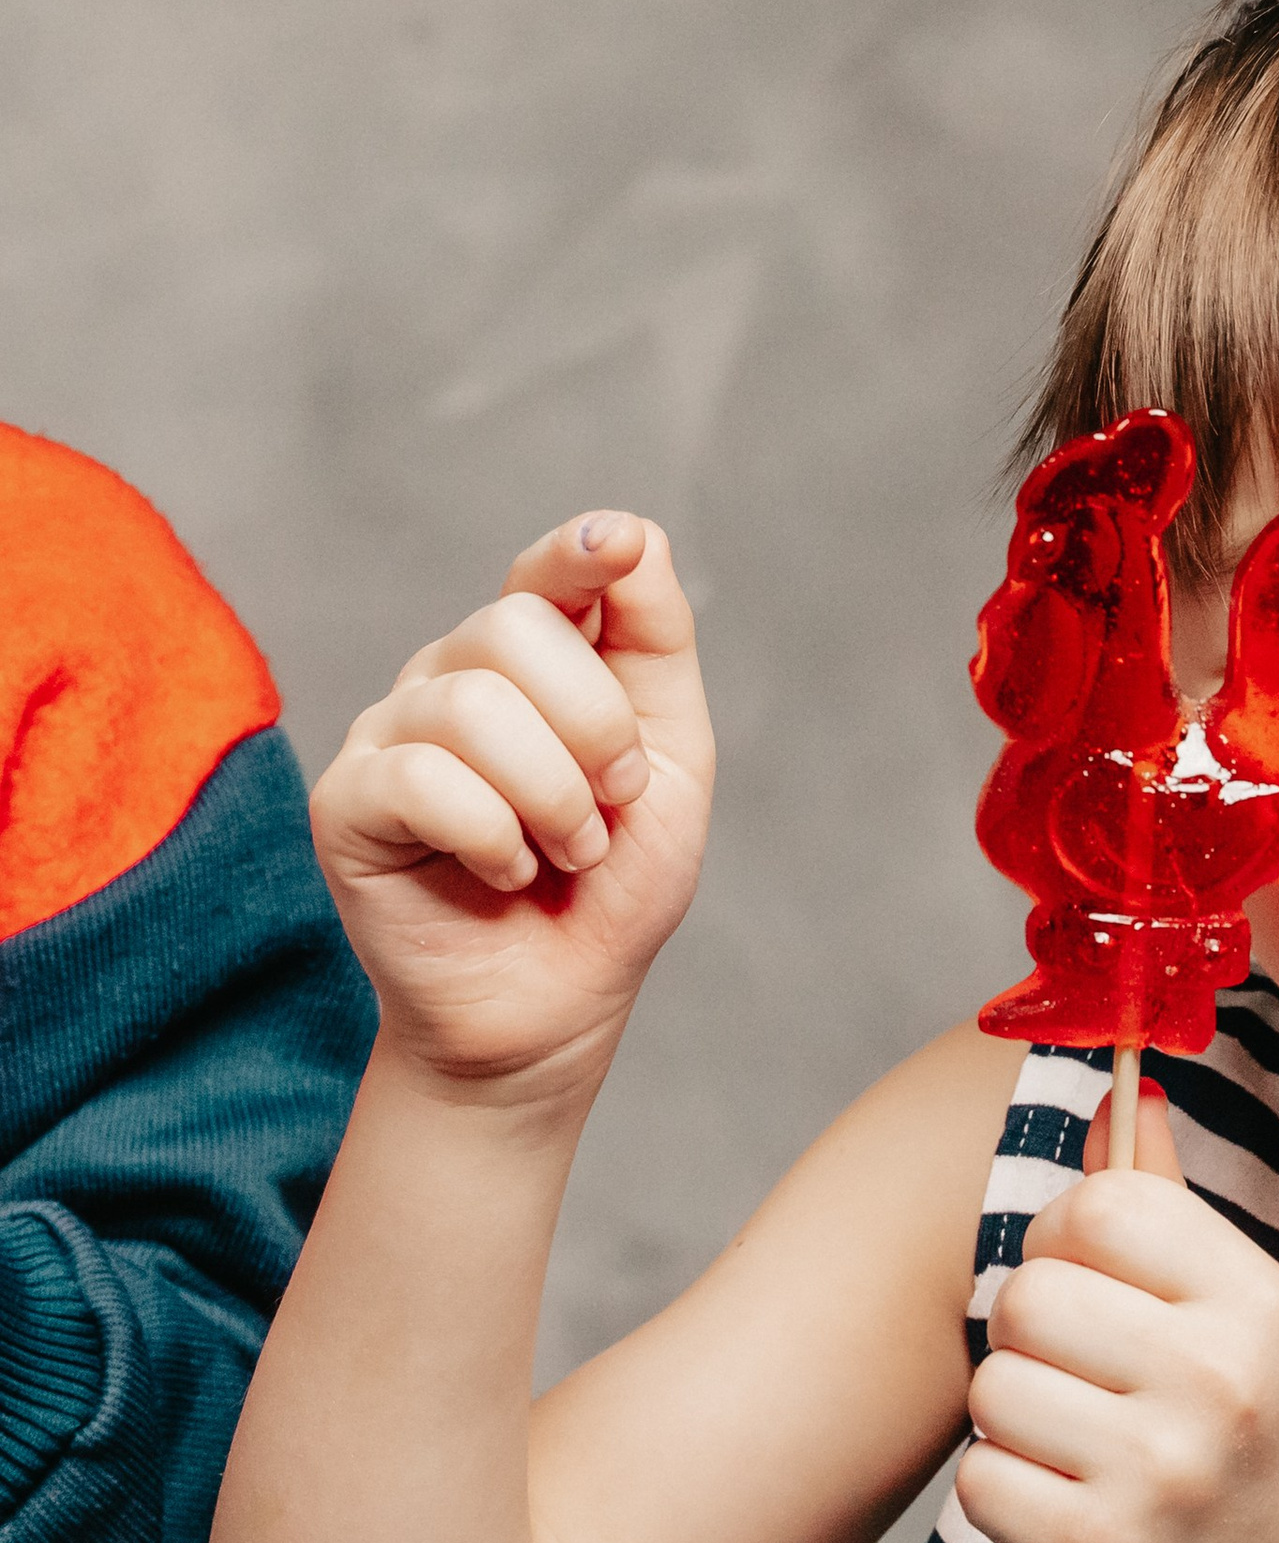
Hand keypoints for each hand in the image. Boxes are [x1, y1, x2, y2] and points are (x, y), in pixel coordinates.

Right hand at [310, 512, 713, 1095]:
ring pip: (473, 706)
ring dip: (553, 799)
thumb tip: (628, 532)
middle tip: (610, 808)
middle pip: (514, 627)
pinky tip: (503, 875)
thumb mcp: (668, 764)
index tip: (615, 545)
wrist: (558, 1009)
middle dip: (594, 728)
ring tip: (563, 856)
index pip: (544, 572)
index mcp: (531, 663)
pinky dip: (493, 838)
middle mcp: (451, 678)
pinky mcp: (345, 802)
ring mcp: (390, 734)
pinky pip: (424, 779)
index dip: (578, 551)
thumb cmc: (610, 889)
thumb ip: (653, 646)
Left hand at [953, 1086, 1278, 1542]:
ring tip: (1078, 1443)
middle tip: (1082, 1377)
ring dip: (1014, 1413)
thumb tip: (1123, 1090)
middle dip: (1031, 1330)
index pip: (1102, 1204)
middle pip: (1030, 1291)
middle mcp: (1219, 1381)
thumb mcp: (1233, 1318)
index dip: (1066, 1236)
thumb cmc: (1234, 1438)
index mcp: (1257, 1302)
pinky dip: (1003, 1488)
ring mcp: (1159, 1471)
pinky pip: (979, 1473)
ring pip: (993, 1381)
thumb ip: (1166, 1208)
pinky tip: (1065, 1501)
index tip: (1089, 1282)